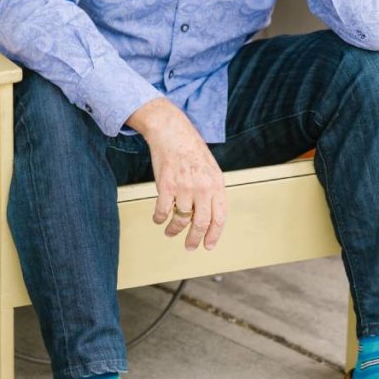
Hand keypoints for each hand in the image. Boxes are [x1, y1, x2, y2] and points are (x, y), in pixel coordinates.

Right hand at [127, 98, 227, 250]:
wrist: (172, 131)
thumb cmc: (190, 149)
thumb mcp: (210, 169)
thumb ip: (212, 191)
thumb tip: (210, 215)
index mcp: (217, 184)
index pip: (220, 217)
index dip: (214, 234)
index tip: (208, 245)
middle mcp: (203, 188)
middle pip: (201, 223)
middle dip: (194, 239)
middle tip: (190, 247)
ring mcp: (184, 187)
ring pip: (181, 219)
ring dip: (174, 229)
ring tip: (170, 232)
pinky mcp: (166, 185)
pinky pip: (162, 211)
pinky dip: (159, 218)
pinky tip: (158, 219)